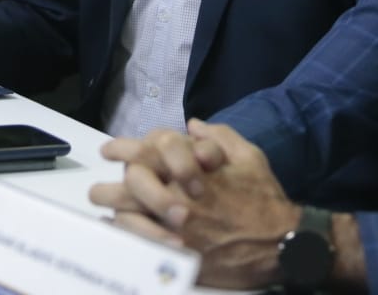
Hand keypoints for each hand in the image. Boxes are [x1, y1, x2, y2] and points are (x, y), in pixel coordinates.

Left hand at [92, 120, 298, 289]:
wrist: (279, 242)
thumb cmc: (263, 197)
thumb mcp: (248, 156)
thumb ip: (218, 136)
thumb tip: (193, 125)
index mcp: (191, 169)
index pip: (146, 150)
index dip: (122, 148)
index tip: (110, 150)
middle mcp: (177, 194)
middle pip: (128, 184)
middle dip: (108, 186)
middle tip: (98, 190)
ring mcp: (174, 226)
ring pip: (127, 215)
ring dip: (113, 211)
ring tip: (105, 212)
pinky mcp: (176, 253)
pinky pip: (138, 244)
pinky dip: (124, 236)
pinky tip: (118, 233)